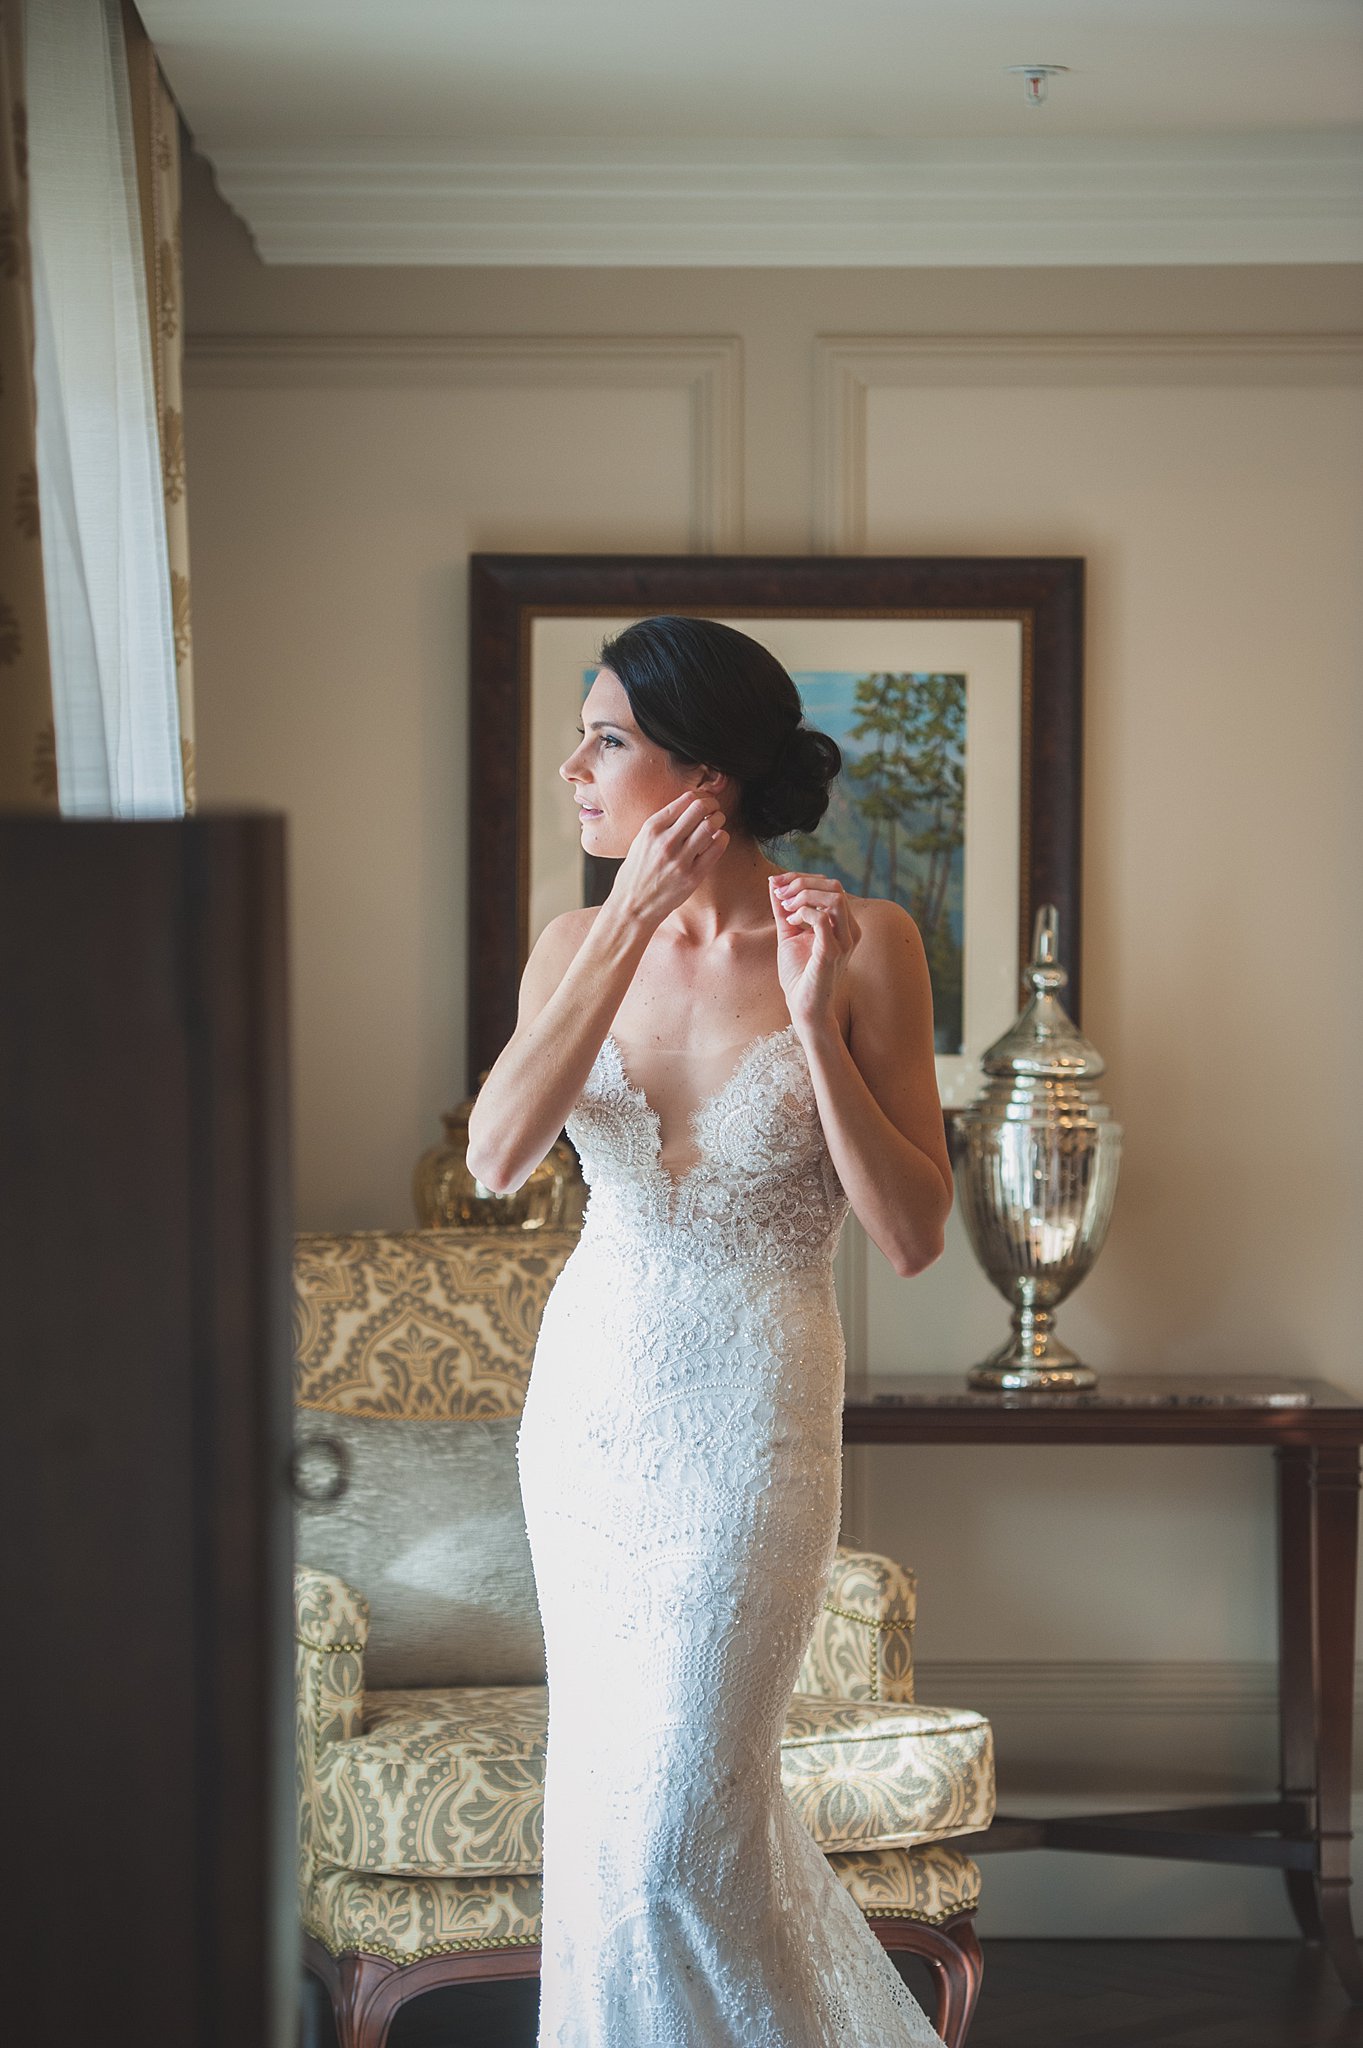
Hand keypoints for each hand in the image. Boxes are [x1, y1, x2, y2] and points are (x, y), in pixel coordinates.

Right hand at [608, 791, 727, 929]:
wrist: (633, 906)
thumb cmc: (636, 873)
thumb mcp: (642, 841)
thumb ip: (663, 824)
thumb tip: (689, 806)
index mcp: (652, 828)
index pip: (686, 799)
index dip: (702, 796)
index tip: (705, 799)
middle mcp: (666, 841)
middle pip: (701, 808)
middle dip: (713, 804)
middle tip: (715, 809)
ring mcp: (680, 859)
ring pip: (711, 826)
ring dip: (719, 820)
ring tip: (717, 823)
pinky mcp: (693, 876)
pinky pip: (717, 848)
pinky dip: (722, 838)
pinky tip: (718, 839)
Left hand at [769, 871, 860, 1032]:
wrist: (803, 1006)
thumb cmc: (798, 974)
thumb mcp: (788, 933)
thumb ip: (784, 909)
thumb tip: (774, 882)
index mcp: (843, 924)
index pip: (830, 885)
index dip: (801, 877)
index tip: (777, 883)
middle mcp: (849, 930)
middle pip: (834, 886)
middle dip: (801, 883)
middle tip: (780, 894)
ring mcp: (844, 941)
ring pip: (834, 897)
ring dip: (804, 895)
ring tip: (786, 907)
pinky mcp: (833, 952)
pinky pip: (822, 919)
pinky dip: (803, 912)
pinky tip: (792, 920)